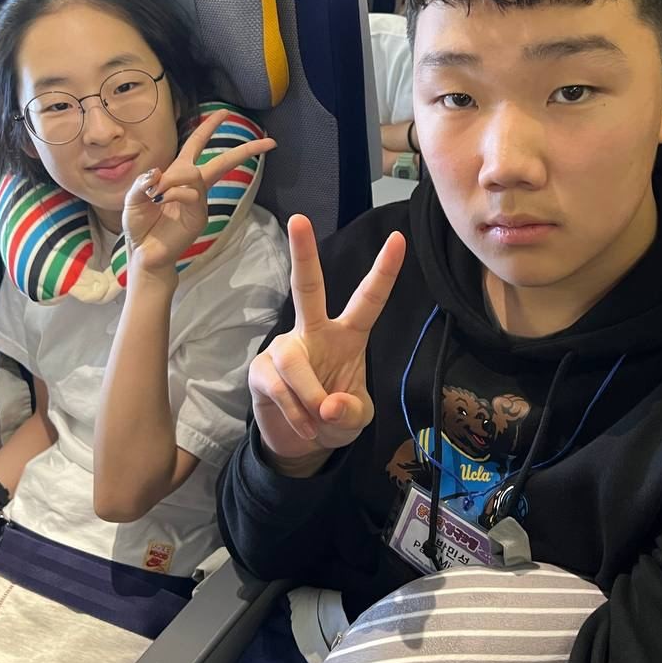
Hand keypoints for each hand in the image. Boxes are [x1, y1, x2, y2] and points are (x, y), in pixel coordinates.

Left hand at [123, 109, 275, 279]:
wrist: (144, 254)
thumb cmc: (140, 225)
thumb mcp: (132, 199)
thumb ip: (142, 182)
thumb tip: (158, 172)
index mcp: (177, 174)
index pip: (196, 144)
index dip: (208, 127)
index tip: (225, 112)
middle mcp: (192, 185)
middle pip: (222, 162)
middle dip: (245, 150)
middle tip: (268, 141)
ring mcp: (198, 202)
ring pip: (196, 175)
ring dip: (173, 179)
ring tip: (156, 194)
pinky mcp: (199, 217)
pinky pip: (191, 195)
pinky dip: (173, 194)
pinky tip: (160, 203)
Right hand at [249, 214, 405, 472]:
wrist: (300, 443)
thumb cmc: (334, 417)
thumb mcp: (357, 420)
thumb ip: (351, 411)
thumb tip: (327, 403)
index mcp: (347, 335)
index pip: (368, 299)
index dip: (384, 271)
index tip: (399, 239)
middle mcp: (314, 332)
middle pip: (307, 288)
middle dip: (303, 254)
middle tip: (298, 219)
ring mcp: (285, 348)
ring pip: (293, 360)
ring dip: (309, 396)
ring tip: (318, 419)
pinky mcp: (261, 370)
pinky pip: (278, 386)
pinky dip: (295, 412)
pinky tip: (304, 425)